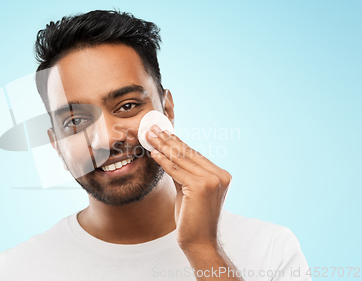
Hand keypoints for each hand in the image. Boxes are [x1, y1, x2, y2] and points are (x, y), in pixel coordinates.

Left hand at [146, 124, 231, 251]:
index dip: (177, 142)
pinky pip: (176, 171)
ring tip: (149, 136)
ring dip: (163, 146)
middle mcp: (220, 176)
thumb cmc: (193, 219)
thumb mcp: (189, 190)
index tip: (163, 132)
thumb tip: (167, 154)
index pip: (194, 155)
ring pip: (181, 160)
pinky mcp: (200, 187)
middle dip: (168, 140)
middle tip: (152, 128)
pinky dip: (163, 161)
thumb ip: (182, 173)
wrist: (200, 242)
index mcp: (221, 175)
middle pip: (188, 154)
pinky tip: (153, 153)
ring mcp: (212, 181)